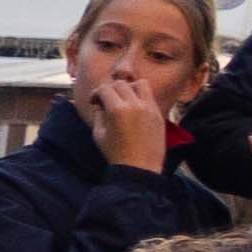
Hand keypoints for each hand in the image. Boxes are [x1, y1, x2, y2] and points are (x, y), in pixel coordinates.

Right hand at [80, 58, 174, 175]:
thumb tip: (100, 105)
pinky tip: (135, 108)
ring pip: (140, 84)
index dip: (96, 93)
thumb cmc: (115, 154)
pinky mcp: (158, 114)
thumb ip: (99, 115)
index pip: (105, 89)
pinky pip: (150, 97)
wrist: (139, 167)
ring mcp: (149, 108)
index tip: (94, 102)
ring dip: (130, 88)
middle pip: (121, 84)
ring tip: (125, 99)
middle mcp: (134, 105)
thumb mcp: (99, 135)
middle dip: (110, 90)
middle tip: (107, 101)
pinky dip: (141, 97)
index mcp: (117, 110)